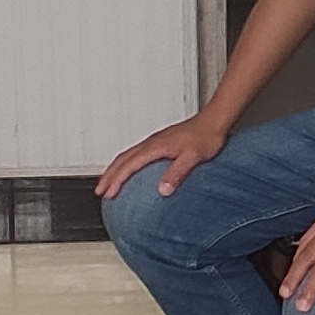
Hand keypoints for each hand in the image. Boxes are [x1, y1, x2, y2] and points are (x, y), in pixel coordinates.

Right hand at [101, 112, 231, 201]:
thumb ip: (177, 173)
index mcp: (155, 147)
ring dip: (116, 169)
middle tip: (100, 191)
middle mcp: (152, 143)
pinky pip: (137, 154)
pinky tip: (132, 172)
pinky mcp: (160, 143)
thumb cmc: (206, 136)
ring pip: (127, 156)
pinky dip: (127, 164)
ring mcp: (155, 142)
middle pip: (122, 159)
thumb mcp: (192, 157)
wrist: (214, 121)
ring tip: (110, 183)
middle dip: (109, 175)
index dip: (116, 180)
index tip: (108, 193)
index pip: (128, 165)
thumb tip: (162, 190)